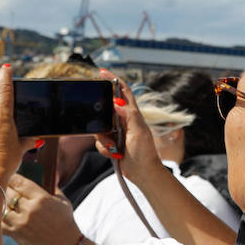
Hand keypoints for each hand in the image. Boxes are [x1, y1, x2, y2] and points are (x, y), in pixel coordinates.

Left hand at [2, 175, 82, 244]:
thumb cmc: (66, 222)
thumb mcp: (63, 202)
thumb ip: (53, 187)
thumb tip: (49, 175)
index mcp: (42, 198)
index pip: (20, 182)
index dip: (12, 177)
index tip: (10, 176)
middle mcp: (30, 209)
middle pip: (8, 193)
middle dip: (4, 187)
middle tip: (2, 185)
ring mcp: (21, 222)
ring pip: (2, 207)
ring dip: (0, 202)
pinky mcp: (16, 234)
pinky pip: (0, 223)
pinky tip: (0, 214)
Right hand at [95, 71, 164, 185]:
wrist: (142, 172)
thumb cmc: (145, 152)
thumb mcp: (139, 132)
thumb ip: (129, 115)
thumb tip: (117, 101)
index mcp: (133, 114)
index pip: (123, 92)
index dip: (113, 80)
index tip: (102, 72)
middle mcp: (124, 120)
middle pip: (106, 109)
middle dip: (101, 118)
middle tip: (106, 130)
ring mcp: (117, 131)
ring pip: (99, 127)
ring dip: (104, 139)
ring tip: (115, 148)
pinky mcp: (111, 142)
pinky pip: (99, 141)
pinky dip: (104, 148)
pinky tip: (114, 153)